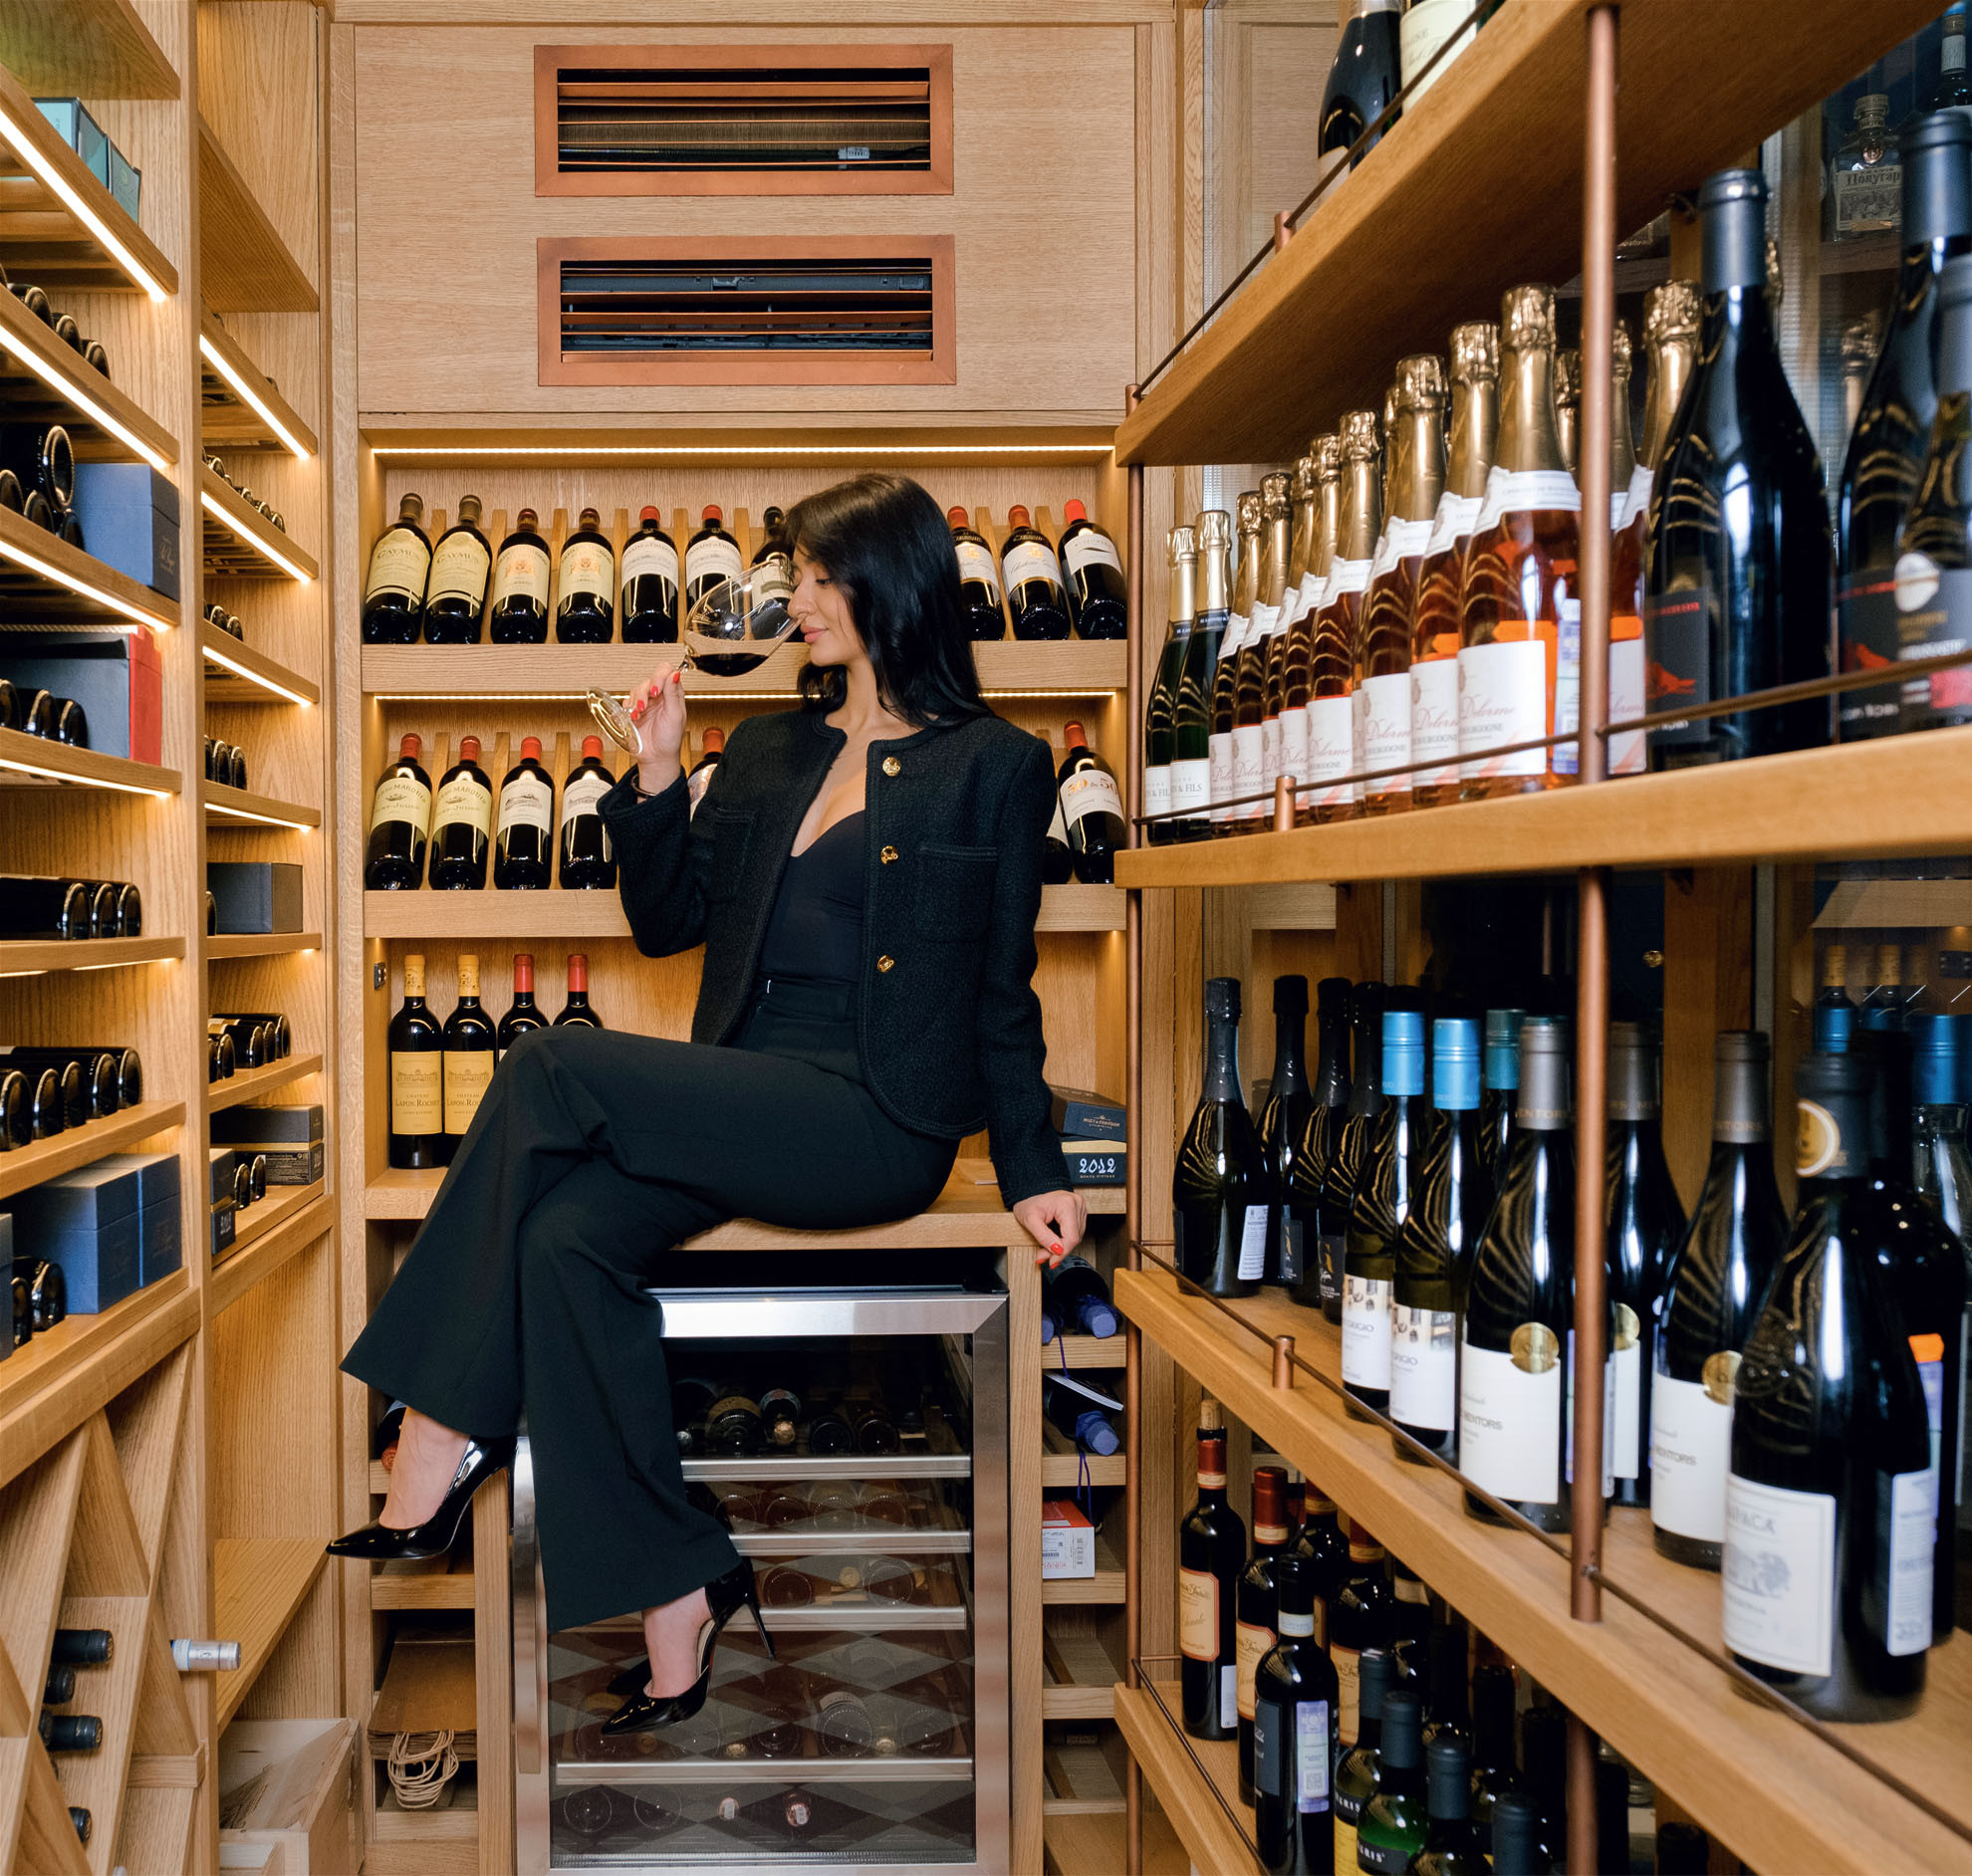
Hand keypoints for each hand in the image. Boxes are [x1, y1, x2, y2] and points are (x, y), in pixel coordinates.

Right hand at [628, 666, 686, 792]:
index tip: (657, 690)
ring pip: (637, 688)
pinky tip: (634, 717)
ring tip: (640, 713)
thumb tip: (675, 674)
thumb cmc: (670, 739)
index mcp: (674, 694)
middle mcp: (660, 696)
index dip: (660, 676)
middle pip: (650, 679)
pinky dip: (628, 707)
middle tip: (646, 704)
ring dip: (637, 700)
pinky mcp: (634, 710)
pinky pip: (627, 700)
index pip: (667, 671)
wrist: (656, 757)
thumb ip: (674, 694)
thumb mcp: (675, 716)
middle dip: (645, 691)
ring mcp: (647, 702)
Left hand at [1014, 1190, 1086, 1268]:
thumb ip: (1043, 1237)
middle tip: (1043, 1256)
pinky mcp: (1080, 1212)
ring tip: (1047, 1246)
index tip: (1051, 1262)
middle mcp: (1077, 1203)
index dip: (1062, 1253)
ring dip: (1062, 1246)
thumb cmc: (1029, 1204)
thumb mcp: (1030, 1221)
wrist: (1029, 1194)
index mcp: (1067, 1203)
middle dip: (1059, 1250)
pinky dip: (1065, 1240)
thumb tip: (1057, 1250)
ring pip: (1077, 1237)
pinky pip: (1076, 1232)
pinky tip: (1055, 1239)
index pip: (1071, 1237)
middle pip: (1075, 1238)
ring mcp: (1080, 1207)